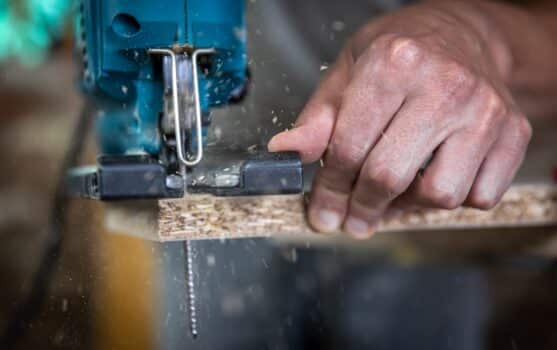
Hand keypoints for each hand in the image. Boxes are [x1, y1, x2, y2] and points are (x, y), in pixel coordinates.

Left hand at [268, 2, 531, 237]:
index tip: (323, 212)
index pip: (348, 148)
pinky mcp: (514, 131)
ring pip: (440, 194)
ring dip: (410, 206)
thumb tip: (285, 152)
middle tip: (352, 218)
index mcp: (394, 64)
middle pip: (390, 176)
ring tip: (395, 191)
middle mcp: (445, 85)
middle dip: (362, 208)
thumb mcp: (347, 71)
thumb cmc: (400, 54)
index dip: (329, 190)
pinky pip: (480, 196)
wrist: (462, 34)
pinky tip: (434, 177)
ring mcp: (485, 110)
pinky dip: (453, 200)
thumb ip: (318, 118)